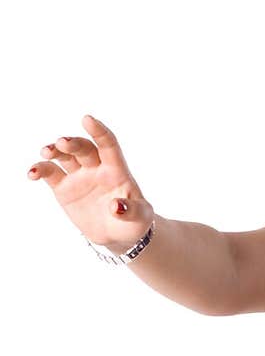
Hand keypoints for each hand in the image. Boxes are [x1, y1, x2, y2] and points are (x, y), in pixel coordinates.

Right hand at [26, 115, 153, 252]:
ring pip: (64, 156)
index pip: (108, 145)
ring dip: (54, 150)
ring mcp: (79, 176)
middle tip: (62, 143)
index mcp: (117, 170)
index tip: (87, 119)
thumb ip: (132, 211)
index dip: (99, 131)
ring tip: (46, 152)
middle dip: (73, 143)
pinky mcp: (64, 188)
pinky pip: (49, 174)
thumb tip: (116, 207)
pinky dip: (40, 170)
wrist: (117, 235)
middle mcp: (96, 168)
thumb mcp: (141, 218)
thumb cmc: (134, 222)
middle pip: (83, 148)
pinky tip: (32, 173)